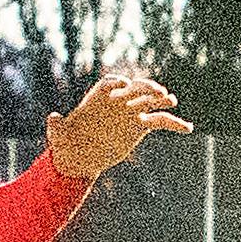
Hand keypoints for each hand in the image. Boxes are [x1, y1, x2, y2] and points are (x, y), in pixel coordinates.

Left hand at [45, 73, 194, 179]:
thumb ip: (56, 126)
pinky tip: (188, 128)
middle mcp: (116, 102)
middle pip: (133, 89)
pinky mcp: (140, 126)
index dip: (117, 84)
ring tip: (171, 100)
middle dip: (144, 88)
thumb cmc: (65, 144)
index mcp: (96, 99)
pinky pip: (160, 122)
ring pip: (150, 102)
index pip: (109, 84)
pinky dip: (175, 124)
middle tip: (156, 92)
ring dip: (161, 99)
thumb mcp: (58, 136)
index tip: (124, 87)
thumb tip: (52, 118)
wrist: (79, 157)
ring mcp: (130, 113)